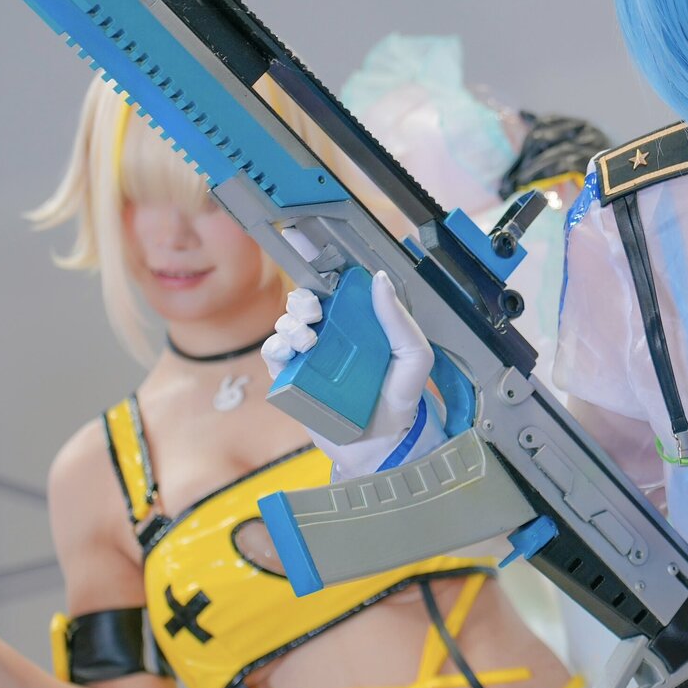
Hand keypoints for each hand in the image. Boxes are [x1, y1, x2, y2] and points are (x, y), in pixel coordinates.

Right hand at [261, 270, 437, 479]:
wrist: (384, 446)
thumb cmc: (400, 400)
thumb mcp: (413, 357)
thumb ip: (399, 320)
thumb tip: (379, 280)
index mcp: (361, 323)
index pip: (338, 287)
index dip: (318, 261)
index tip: (303, 241)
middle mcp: (333, 335)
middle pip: (305, 301)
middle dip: (304, 297)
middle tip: (316, 310)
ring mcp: (311, 357)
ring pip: (287, 324)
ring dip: (292, 324)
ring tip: (309, 341)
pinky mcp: (293, 379)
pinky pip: (274, 354)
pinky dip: (276, 346)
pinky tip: (290, 352)